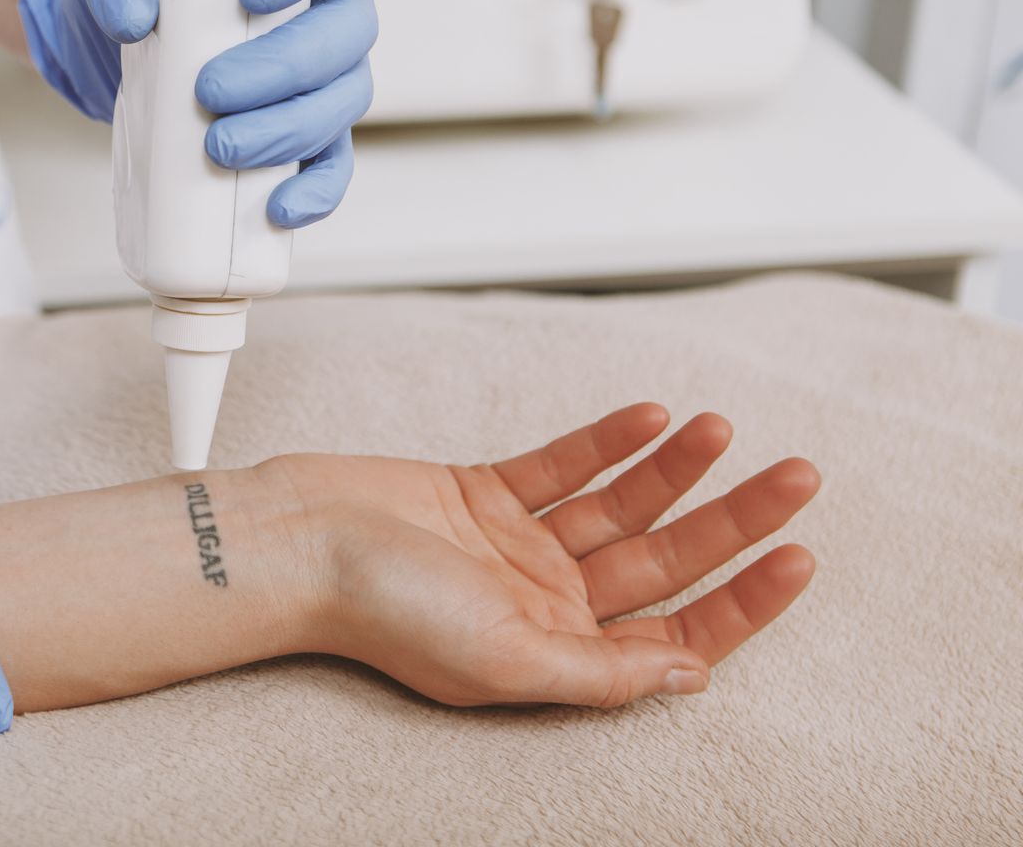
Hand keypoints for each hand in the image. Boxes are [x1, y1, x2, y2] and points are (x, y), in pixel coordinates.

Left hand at [17, 0, 379, 227]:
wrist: (102, 40)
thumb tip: (134, 16)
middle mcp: (327, 4)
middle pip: (348, 31)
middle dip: (285, 68)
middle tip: (210, 90)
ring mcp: (324, 74)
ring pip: (342, 101)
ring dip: (288, 131)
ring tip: (220, 148)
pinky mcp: (304, 135)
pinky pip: (332, 166)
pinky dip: (314, 190)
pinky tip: (278, 208)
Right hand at [272, 404, 819, 705]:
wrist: (297, 541)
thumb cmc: (382, 611)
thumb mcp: (507, 660)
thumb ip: (601, 674)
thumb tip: (691, 677)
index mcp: (556, 655)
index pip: (676, 633)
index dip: (744, 600)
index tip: (798, 557)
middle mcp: (545, 603)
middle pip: (666, 561)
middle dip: (735, 521)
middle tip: (798, 478)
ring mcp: (516, 546)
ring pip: (622, 506)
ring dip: (676, 470)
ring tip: (722, 430)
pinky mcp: (482, 493)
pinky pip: (561, 466)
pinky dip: (606, 441)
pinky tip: (650, 417)